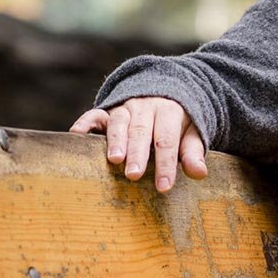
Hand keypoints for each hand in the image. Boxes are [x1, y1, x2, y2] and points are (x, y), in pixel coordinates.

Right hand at [68, 97, 207, 191]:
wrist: (163, 91)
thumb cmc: (177, 122)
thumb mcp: (191, 132)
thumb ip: (192, 152)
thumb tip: (200, 173)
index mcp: (169, 112)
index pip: (167, 140)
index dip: (165, 164)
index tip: (164, 187)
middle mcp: (145, 108)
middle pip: (141, 132)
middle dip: (138, 154)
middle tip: (134, 175)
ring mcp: (124, 108)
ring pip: (119, 123)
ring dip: (115, 141)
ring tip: (114, 160)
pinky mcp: (106, 111)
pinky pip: (94, 115)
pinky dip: (84, 123)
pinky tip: (76, 134)